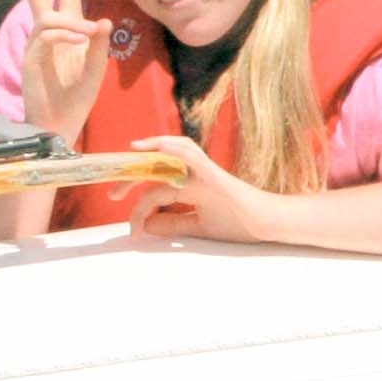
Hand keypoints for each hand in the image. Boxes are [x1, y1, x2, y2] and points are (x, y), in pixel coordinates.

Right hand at [14, 0, 111, 144]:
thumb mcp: (97, 67)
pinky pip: (45, 34)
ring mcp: (38, 43)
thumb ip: (100, 44)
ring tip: (88, 34)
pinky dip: (64, 34)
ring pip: (45, 13)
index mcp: (69, 29)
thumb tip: (103, 20)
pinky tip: (78, 40)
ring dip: (71, 21)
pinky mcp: (30, 56)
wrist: (60, 122)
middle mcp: (51, 31)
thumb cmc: (78, 96)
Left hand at [120, 134, 278, 243]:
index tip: (134, 233)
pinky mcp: (215, 175)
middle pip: (157, 167)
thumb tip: (146, 225)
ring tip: (132, 152)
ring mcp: (205, 173)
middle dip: (130, 177)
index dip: (138, 211)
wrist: (268, 225)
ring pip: (175, 151)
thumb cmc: (241, 224)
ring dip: (152, 149)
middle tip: (112, 195)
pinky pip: (193, 155)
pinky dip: (174, 148)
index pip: (155, 192)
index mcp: (190, 187)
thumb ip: (173, 223)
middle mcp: (195, 176)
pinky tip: (159, 147)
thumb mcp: (199, 226)